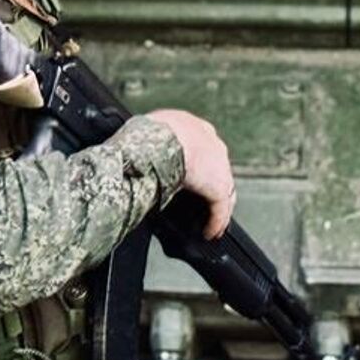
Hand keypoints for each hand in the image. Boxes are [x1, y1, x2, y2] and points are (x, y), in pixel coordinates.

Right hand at [146, 108, 235, 237]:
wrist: (157, 141)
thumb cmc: (145, 134)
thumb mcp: (147, 131)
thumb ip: (150, 142)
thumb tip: (135, 152)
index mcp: (191, 126)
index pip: (201, 147)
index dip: (198, 163)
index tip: (192, 175)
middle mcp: (210, 142)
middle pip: (217, 169)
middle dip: (211, 186)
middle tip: (201, 203)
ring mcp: (219, 165)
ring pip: (224, 191)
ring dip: (217, 209)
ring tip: (210, 225)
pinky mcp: (219, 187)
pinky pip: (220, 210)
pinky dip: (215, 223)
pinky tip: (208, 233)